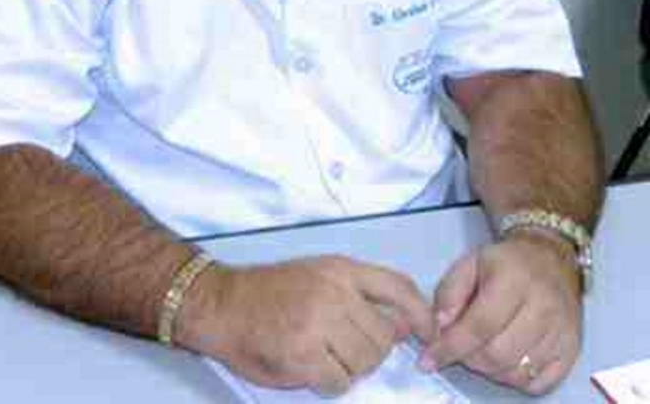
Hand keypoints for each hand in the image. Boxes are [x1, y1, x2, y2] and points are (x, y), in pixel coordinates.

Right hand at [177, 254, 434, 396]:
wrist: (221, 303)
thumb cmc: (271, 291)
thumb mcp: (319, 273)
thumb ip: (359, 292)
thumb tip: (401, 324)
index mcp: (341, 269)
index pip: (398, 287)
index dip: (421, 314)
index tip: (428, 333)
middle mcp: (334, 292)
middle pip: (384, 336)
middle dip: (373, 351)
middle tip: (346, 348)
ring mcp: (318, 324)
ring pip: (365, 362)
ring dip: (351, 368)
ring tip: (326, 356)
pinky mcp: (302, 356)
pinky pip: (340, 382)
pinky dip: (331, 382)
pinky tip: (312, 368)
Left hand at [419, 234, 582, 394]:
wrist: (550, 258)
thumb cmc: (506, 262)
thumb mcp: (470, 263)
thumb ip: (449, 292)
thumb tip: (440, 326)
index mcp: (514, 279)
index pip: (480, 325)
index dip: (451, 346)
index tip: (429, 358)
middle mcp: (543, 307)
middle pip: (497, 354)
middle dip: (468, 358)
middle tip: (458, 348)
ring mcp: (561, 331)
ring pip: (516, 372)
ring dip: (489, 370)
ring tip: (480, 350)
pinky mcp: (571, 350)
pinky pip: (537, 383)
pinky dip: (514, 378)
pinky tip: (504, 359)